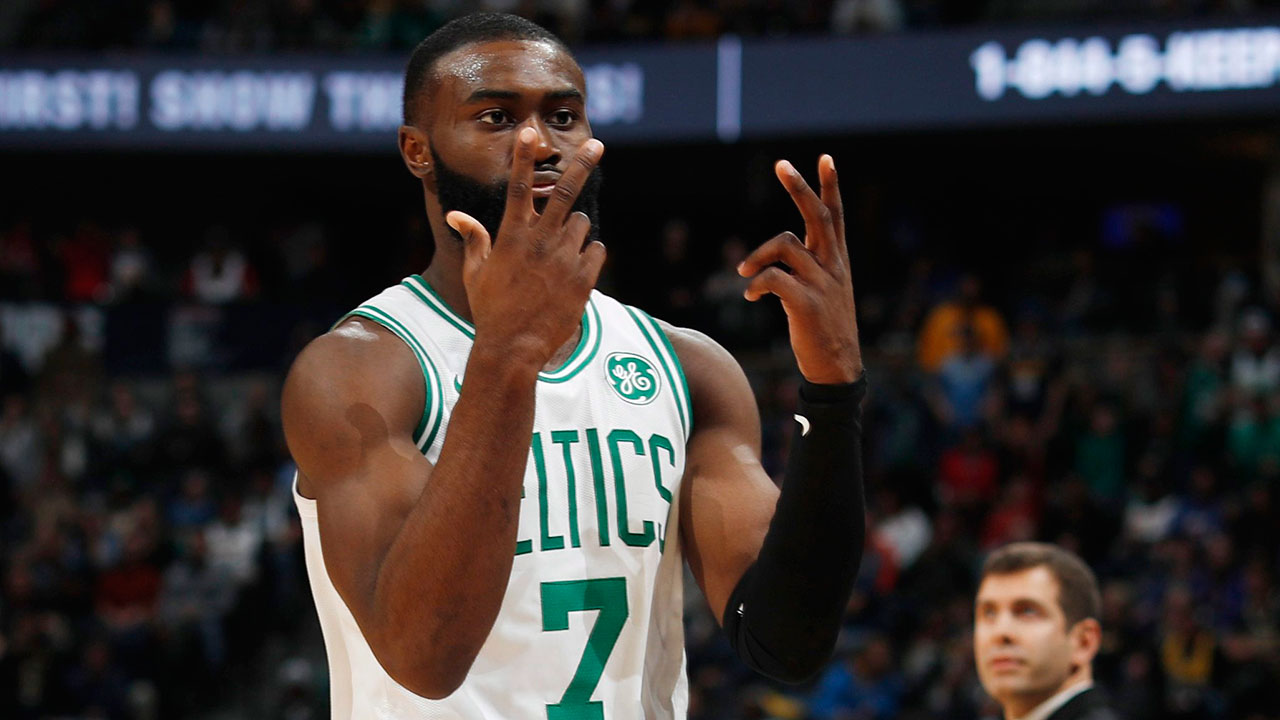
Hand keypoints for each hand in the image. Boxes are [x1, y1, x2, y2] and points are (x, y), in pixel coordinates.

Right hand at [446, 128, 606, 368]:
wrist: (515, 348)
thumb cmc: (491, 309)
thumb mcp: (476, 272)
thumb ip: (474, 238)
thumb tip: (458, 216)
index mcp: (512, 237)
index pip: (518, 187)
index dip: (522, 158)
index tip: (529, 133)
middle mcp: (541, 242)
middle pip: (564, 192)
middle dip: (581, 164)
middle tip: (597, 145)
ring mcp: (565, 259)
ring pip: (582, 224)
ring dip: (575, 230)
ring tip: (560, 255)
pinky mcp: (584, 278)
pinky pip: (597, 250)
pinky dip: (589, 254)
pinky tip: (573, 271)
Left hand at [739, 155, 861, 384]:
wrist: (837, 369)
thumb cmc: (824, 329)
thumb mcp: (824, 292)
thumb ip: (809, 267)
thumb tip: (779, 251)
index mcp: (837, 261)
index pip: (835, 216)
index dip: (830, 186)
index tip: (825, 158)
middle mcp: (833, 267)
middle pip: (817, 216)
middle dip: (799, 188)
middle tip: (781, 164)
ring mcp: (821, 284)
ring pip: (786, 245)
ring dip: (757, 254)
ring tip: (744, 272)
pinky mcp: (806, 304)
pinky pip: (774, 279)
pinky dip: (756, 283)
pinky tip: (750, 295)